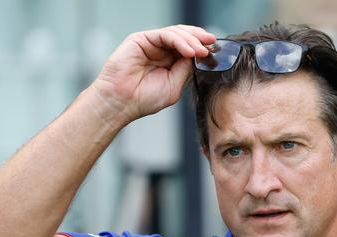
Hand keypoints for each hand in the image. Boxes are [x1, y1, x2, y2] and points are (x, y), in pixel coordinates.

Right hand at [91, 25, 215, 124]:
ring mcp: (151, 44)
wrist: (122, 102)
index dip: (202, 47)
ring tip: (201, 51)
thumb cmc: (144, 99)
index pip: (188, 48)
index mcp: (168, 62)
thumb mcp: (174, 86)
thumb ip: (185, 70)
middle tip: (211, 44)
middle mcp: (160, 51)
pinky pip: (165, 35)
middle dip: (200, 39)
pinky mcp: (141, 39)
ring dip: (192, 41)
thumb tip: (197, 56)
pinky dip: (179, 41)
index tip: (215, 50)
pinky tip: (189, 52)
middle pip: (184, 36)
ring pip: (176, 33)